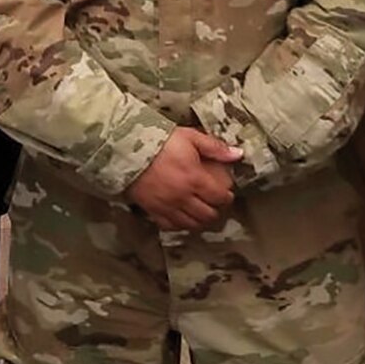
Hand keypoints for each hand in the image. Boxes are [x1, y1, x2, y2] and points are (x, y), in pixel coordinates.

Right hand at [125, 129, 242, 231]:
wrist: (126, 150)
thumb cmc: (160, 141)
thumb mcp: (190, 137)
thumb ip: (215, 147)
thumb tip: (238, 154)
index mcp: (195, 179)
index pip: (219, 197)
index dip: (227, 197)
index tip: (226, 193)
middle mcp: (183, 197)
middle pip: (207, 215)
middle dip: (215, 210)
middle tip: (215, 204)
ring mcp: (168, 206)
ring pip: (191, 224)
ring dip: (200, 220)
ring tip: (202, 212)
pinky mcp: (153, 211)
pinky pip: (171, 226)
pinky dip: (180, 224)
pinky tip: (183, 218)